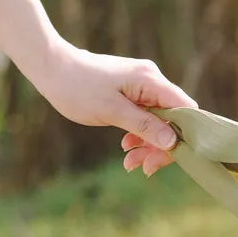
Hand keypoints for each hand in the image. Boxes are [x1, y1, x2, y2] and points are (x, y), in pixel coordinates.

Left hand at [35, 41, 196, 176]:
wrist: (52, 69)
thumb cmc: (78, 87)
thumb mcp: (111, 110)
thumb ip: (144, 125)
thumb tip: (173, 142)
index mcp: (150, 80)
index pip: (185, 110)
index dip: (184, 136)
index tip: (170, 158)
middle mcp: (151, 80)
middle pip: (172, 119)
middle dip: (161, 146)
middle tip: (144, 168)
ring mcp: (140, 86)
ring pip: (158, 121)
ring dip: (148, 144)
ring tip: (130, 163)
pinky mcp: (130, 92)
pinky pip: (144, 117)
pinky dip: (138, 134)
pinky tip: (126, 148)